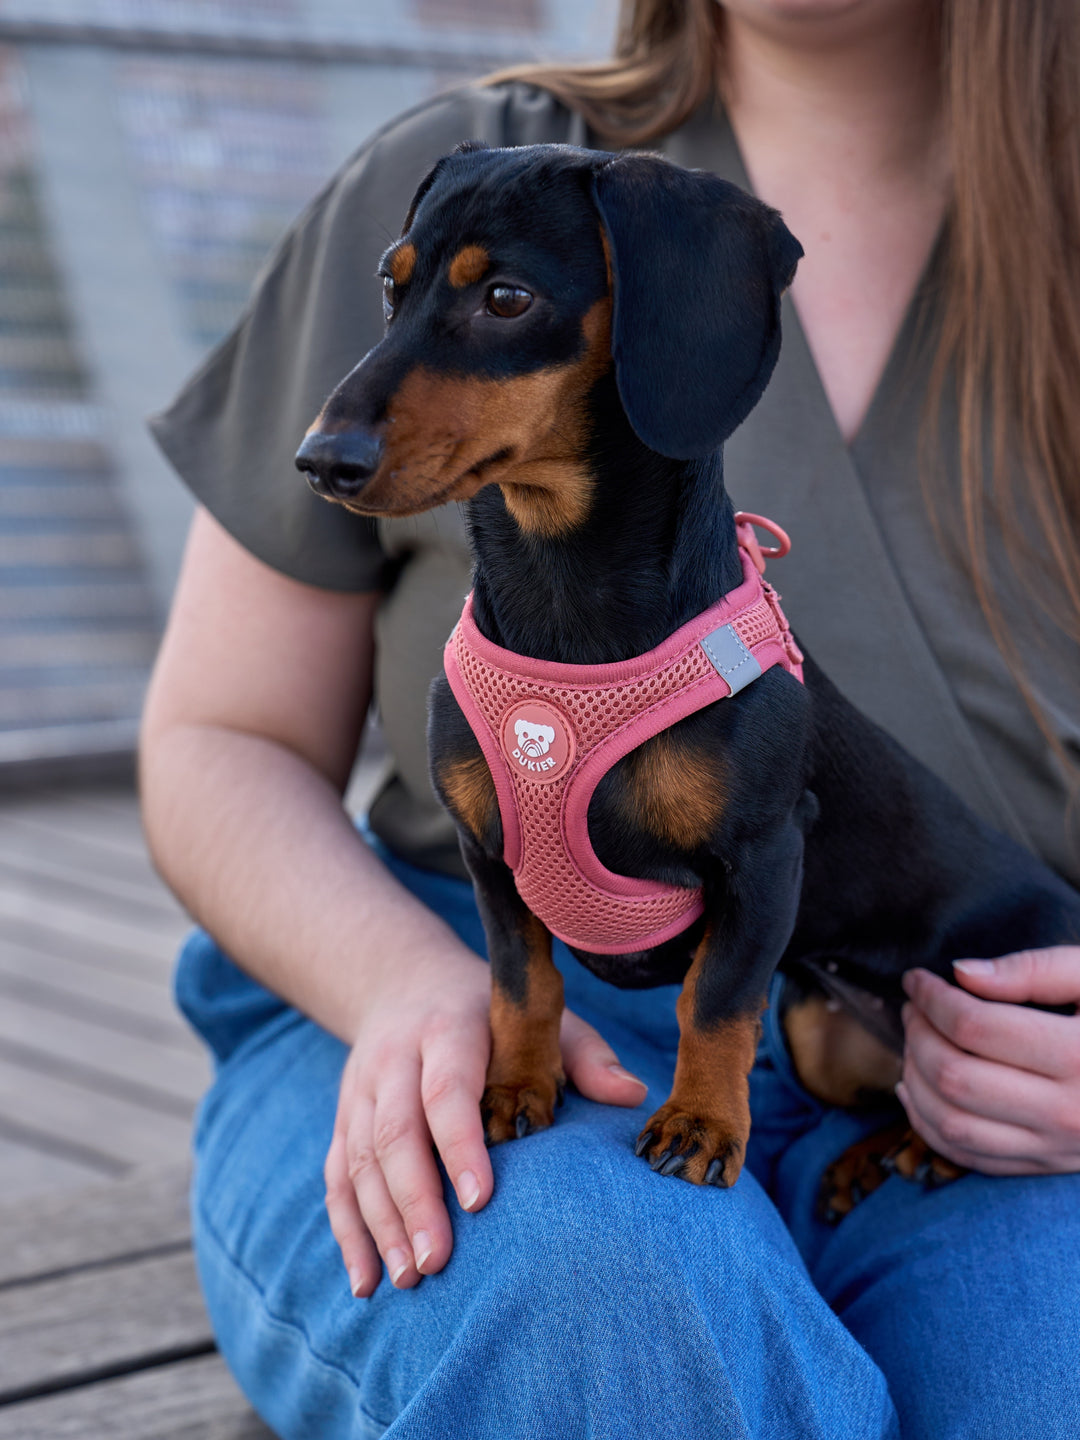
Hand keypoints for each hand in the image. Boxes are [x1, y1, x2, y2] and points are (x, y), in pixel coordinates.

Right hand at [324, 948, 647, 1297]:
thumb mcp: (535, 1014)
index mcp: (446, 1030)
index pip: (447, 1090)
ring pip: (359, 1161)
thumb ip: (583, 1052)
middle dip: (414, 1201)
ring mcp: (360, 1090)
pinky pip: (337, 1178)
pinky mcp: (344, 1118)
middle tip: (437, 1262)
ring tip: (409, 1280)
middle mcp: (394, 1059)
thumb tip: (632, 1095)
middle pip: (395, 1134)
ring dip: (381, 1225)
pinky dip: (349, 1232)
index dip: (460, 1144)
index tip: (482, 1200)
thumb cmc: (489, 1012)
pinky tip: (367, 1281)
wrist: (405, 981)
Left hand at [899, 947, 1079, 1175]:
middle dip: (918, 1034)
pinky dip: (927, 1123)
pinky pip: (967, 1157)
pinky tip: (915, 1086)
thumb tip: (959, 972)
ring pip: (951, 1122)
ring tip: (914, 1040)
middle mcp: (1068, 1112)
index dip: (932, 997)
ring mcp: (1056, 1148)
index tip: (916, 977)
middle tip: (913, 1006)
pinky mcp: (1046, 1166)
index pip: (975, 1026)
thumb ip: (1034, 969)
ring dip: (914, 1077)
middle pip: (955, 1075)